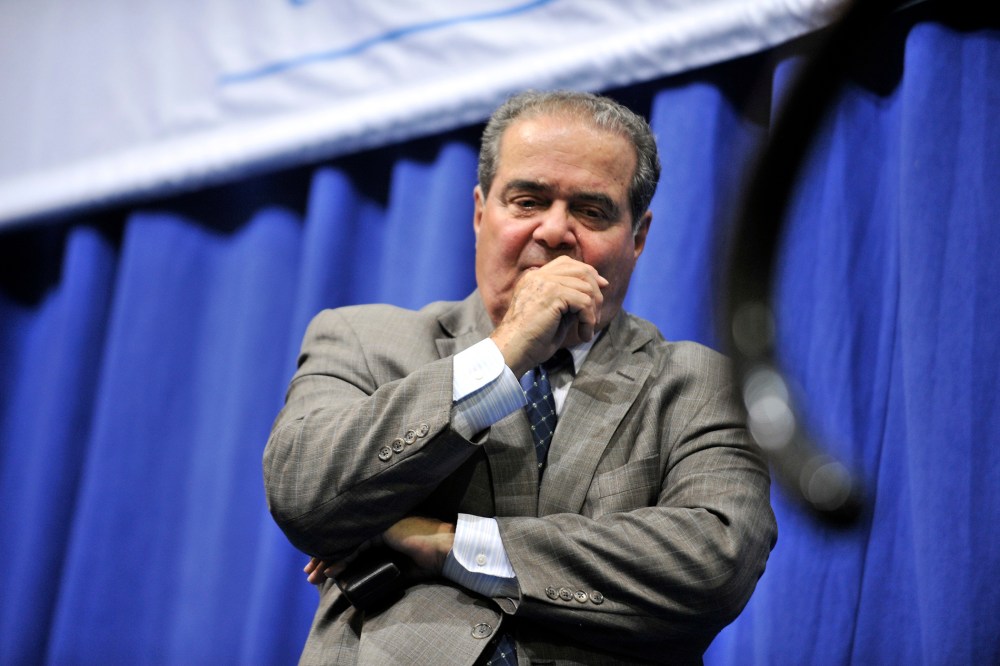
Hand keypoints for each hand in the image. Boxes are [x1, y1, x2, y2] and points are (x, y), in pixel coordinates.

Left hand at [302, 517, 455, 584]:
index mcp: (383, 530)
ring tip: (313, 575)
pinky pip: (356, 545)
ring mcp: (380, 523)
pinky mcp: (382, 528)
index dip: (334, 554)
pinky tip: (331, 571)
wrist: (446, 550)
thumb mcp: (402, 568)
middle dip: (323, 556)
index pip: (351, 541)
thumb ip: (387, 570)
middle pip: (344, 539)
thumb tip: (371, 584)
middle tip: (309, 573)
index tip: (321, 570)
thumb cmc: (430, 559)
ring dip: (327, 559)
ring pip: (346, 541)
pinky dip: (342, 559)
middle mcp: (378, 524)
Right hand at [490, 256, 607, 375]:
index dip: (588, 273)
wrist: (512, 351)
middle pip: (581, 270)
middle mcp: (539, 275)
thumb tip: (593, 296)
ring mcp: (545, 282)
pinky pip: (584, 302)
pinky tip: (583, 335)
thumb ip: (568, 301)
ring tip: (587, 330)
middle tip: (596, 316)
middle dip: (596, 292)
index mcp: (534, 278)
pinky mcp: (552, 294)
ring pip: (586, 287)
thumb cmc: (530, 341)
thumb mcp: (553, 315)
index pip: (567, 263)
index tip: (602, 287)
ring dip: (592, 312)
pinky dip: (589, 320)